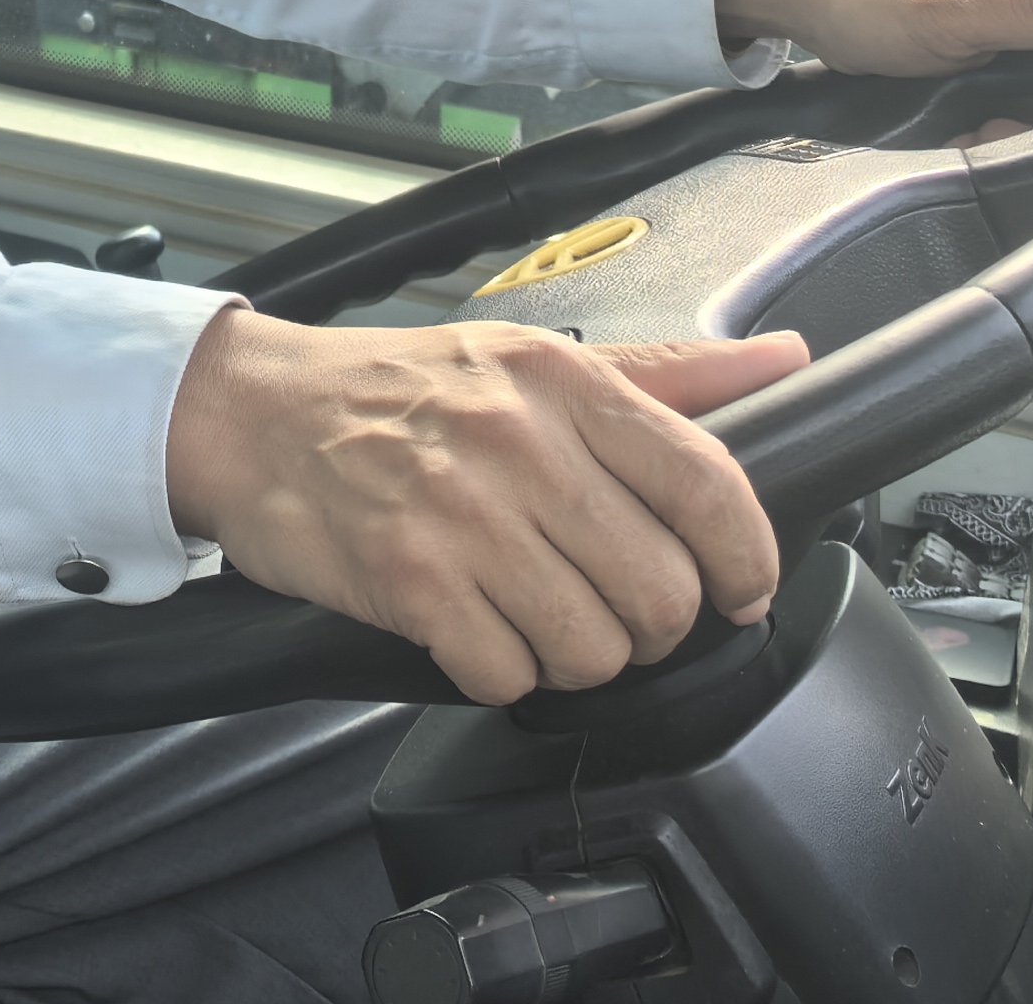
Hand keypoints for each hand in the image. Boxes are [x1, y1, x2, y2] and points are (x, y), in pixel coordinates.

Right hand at [164, 308, 806, 704]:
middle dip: (650, 624)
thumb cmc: (395, 388)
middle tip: (614, 608)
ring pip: (592, 648)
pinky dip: (500, 673)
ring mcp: (461, 514)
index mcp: (560, 381)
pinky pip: (507, 676)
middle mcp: (517, 442)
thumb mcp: (529, 356)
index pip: (706, 482)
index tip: (740, 587)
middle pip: (659, 589)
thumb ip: (666, 370)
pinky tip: (476, 630)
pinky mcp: (409, 581)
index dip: (746, 555)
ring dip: (576, 656)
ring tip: (538, 617)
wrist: (251, 415)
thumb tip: (781, 362)